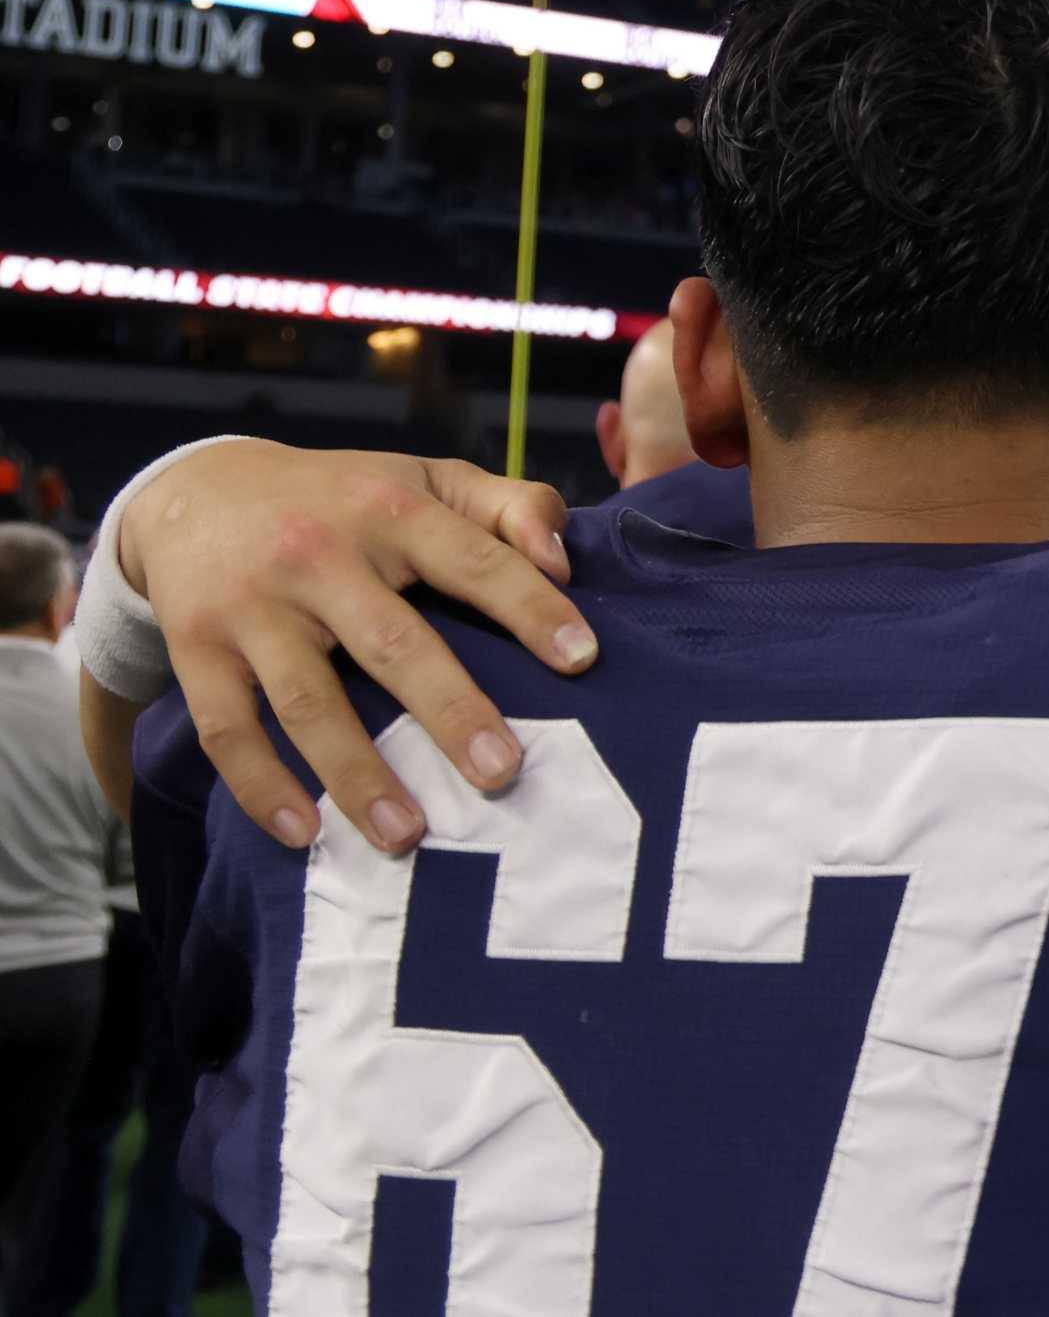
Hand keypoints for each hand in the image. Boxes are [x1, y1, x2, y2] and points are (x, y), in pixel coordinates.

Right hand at [120, 440, 598, 852]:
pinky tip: (302, 833)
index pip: (472, 559)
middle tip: (503, 773)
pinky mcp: (197, 648)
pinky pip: (226, 728)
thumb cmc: (346, 499)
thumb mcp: (426, 480)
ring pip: (307, 701)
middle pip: (391, 642)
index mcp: (388, 510)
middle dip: (449, 711)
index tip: (582, 658)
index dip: (529, 607)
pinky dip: (261, 785)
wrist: (199, 492)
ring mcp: (253, 606)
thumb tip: (563, 562)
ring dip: (357, 774)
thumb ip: (508, 508)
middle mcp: (318, 555)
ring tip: (408, 835)